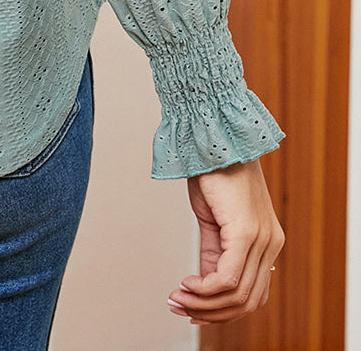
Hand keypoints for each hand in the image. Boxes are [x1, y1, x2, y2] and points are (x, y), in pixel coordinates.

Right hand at [167, 158, 283, 324]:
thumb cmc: (213, 170)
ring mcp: (262, 239)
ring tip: (178, 298)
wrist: (213, 136)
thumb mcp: (214, 220)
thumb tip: (205, 283)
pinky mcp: (247, 232)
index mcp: (268, 241)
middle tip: (179, 306)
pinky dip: (205, 289)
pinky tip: (187, 283)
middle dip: (210, 312)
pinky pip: (228, 278)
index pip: (253, 293)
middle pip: (247, 301)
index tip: (192, 309)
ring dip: (204, 304)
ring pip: (238, 295)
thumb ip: (214, 253)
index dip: (222, 310)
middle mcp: (272, 243)